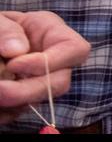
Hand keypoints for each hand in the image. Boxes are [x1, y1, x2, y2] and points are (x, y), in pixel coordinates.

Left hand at [0, 10, 90, 124]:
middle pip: (59, 83)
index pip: (74, 50)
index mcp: (53, 33)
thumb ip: (6, 30)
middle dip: (28, 91)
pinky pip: (20, 110)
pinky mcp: (24, 97)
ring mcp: (39, 81)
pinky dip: (5, 111)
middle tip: (0, 91)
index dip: (50, 62)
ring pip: (38, 101)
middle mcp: (54, 60)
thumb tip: (16, 51)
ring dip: (12, 103)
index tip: (13, 65)